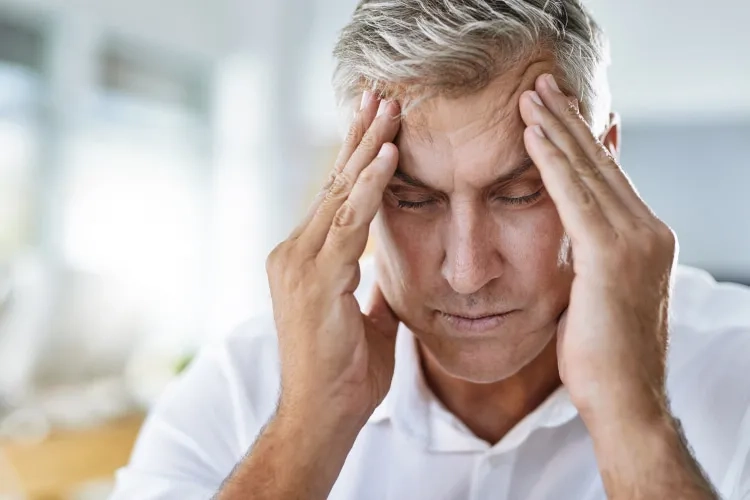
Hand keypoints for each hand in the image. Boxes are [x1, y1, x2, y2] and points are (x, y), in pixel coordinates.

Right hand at [266, 93, 401, 428]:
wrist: (320, 420)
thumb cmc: (344, 376)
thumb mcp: (366, 320)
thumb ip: (371, 289)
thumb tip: (387, 272)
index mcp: (305, 261)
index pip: (334, 198)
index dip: (356, 159)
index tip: (376, 125)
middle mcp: (293, 253)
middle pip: (333, 184)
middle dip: (360, 138)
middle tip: (380, 96)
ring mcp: (298, 263)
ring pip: (339, 193)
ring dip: (368, 149)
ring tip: (389, 108)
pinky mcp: (313, 278)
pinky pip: (349, 223)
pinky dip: (371, 186)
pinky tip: (390, 155)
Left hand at [519, 74, 676, 424]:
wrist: (625, 401)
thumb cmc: (603, 357)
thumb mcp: (598, 294)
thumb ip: (591, 257)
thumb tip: (574, 237)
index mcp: (646, 239)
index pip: (608, 178)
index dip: (581, 142)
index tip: (557, 112)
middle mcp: (648, 231)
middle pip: (600, 164)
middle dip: (568, 121)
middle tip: (542, 85)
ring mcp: (634, 241)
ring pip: (587, 172)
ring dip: (556, 129)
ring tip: (530, 95)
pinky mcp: (609, 256)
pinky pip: (572, 197)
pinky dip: (550, 162)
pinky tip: (531, 134)